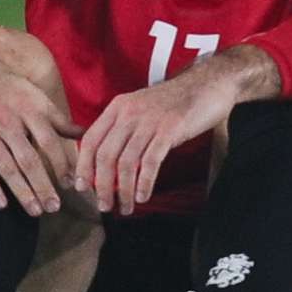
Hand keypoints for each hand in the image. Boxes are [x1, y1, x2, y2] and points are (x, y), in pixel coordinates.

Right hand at [0, 26, 77, 215]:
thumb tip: (84, 133)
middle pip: (29, 159)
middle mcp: (9, 120)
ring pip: (7, 167)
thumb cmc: (5, 85)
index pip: (50, 141)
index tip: (71, 184)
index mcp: (29, 108)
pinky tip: (1, 204)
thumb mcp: (34, 95)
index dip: (62, 164)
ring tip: (34, 210)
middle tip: (54, 207)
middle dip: (44, 185)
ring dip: (22, 192)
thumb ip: (57, 117)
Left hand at [73, 47, 274, 209]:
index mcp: (118, 107)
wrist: (208, 83)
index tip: (83, 188)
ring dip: (123, 191)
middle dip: (102, 186)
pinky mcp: (171, 128)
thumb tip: (104, 163)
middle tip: (105, 206)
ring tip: (126, 207)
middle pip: (106, 155)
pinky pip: (151, 162)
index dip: (84, 166)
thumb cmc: (175, 101)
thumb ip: (122, 129)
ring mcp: (151, 120)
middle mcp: (130, 112)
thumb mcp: (141, 108)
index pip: (91, 140)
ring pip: (127, 163)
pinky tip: (143, 196)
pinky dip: (144, 183)